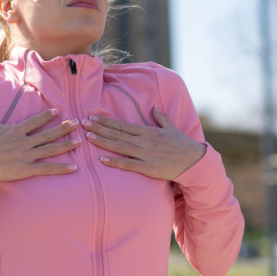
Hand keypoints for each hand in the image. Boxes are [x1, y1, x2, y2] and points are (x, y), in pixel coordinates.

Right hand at [0, 92, 79, 180]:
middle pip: (48, 134)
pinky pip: (47, 168)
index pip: (35, 121)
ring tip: (79, 141)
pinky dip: (61, 168)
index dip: (47, 116)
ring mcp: (26, 156)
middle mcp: (24, 141)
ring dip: (66, 145)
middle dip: (63, 128)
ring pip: (51, 149)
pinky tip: (74, 167)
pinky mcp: (26, 169)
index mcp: (15, 130)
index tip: (58, 111)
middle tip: (77, 124)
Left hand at [82, 107, 205, 179]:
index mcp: (147, 131)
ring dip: (102, 142)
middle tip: (82, 124)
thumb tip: (154, 107)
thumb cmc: (182, 145)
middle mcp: (143, 141)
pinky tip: (102, 159)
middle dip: (98, 129)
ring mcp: (145, 154)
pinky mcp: (148, 168)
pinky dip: (115, 162)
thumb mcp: (171, 128)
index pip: (122, 125)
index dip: (106, 121)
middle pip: (117, 134)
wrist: (194, 161)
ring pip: (119, 147)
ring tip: (88, 137)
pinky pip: (128, 164)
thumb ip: (160, 117)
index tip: (92, 117)